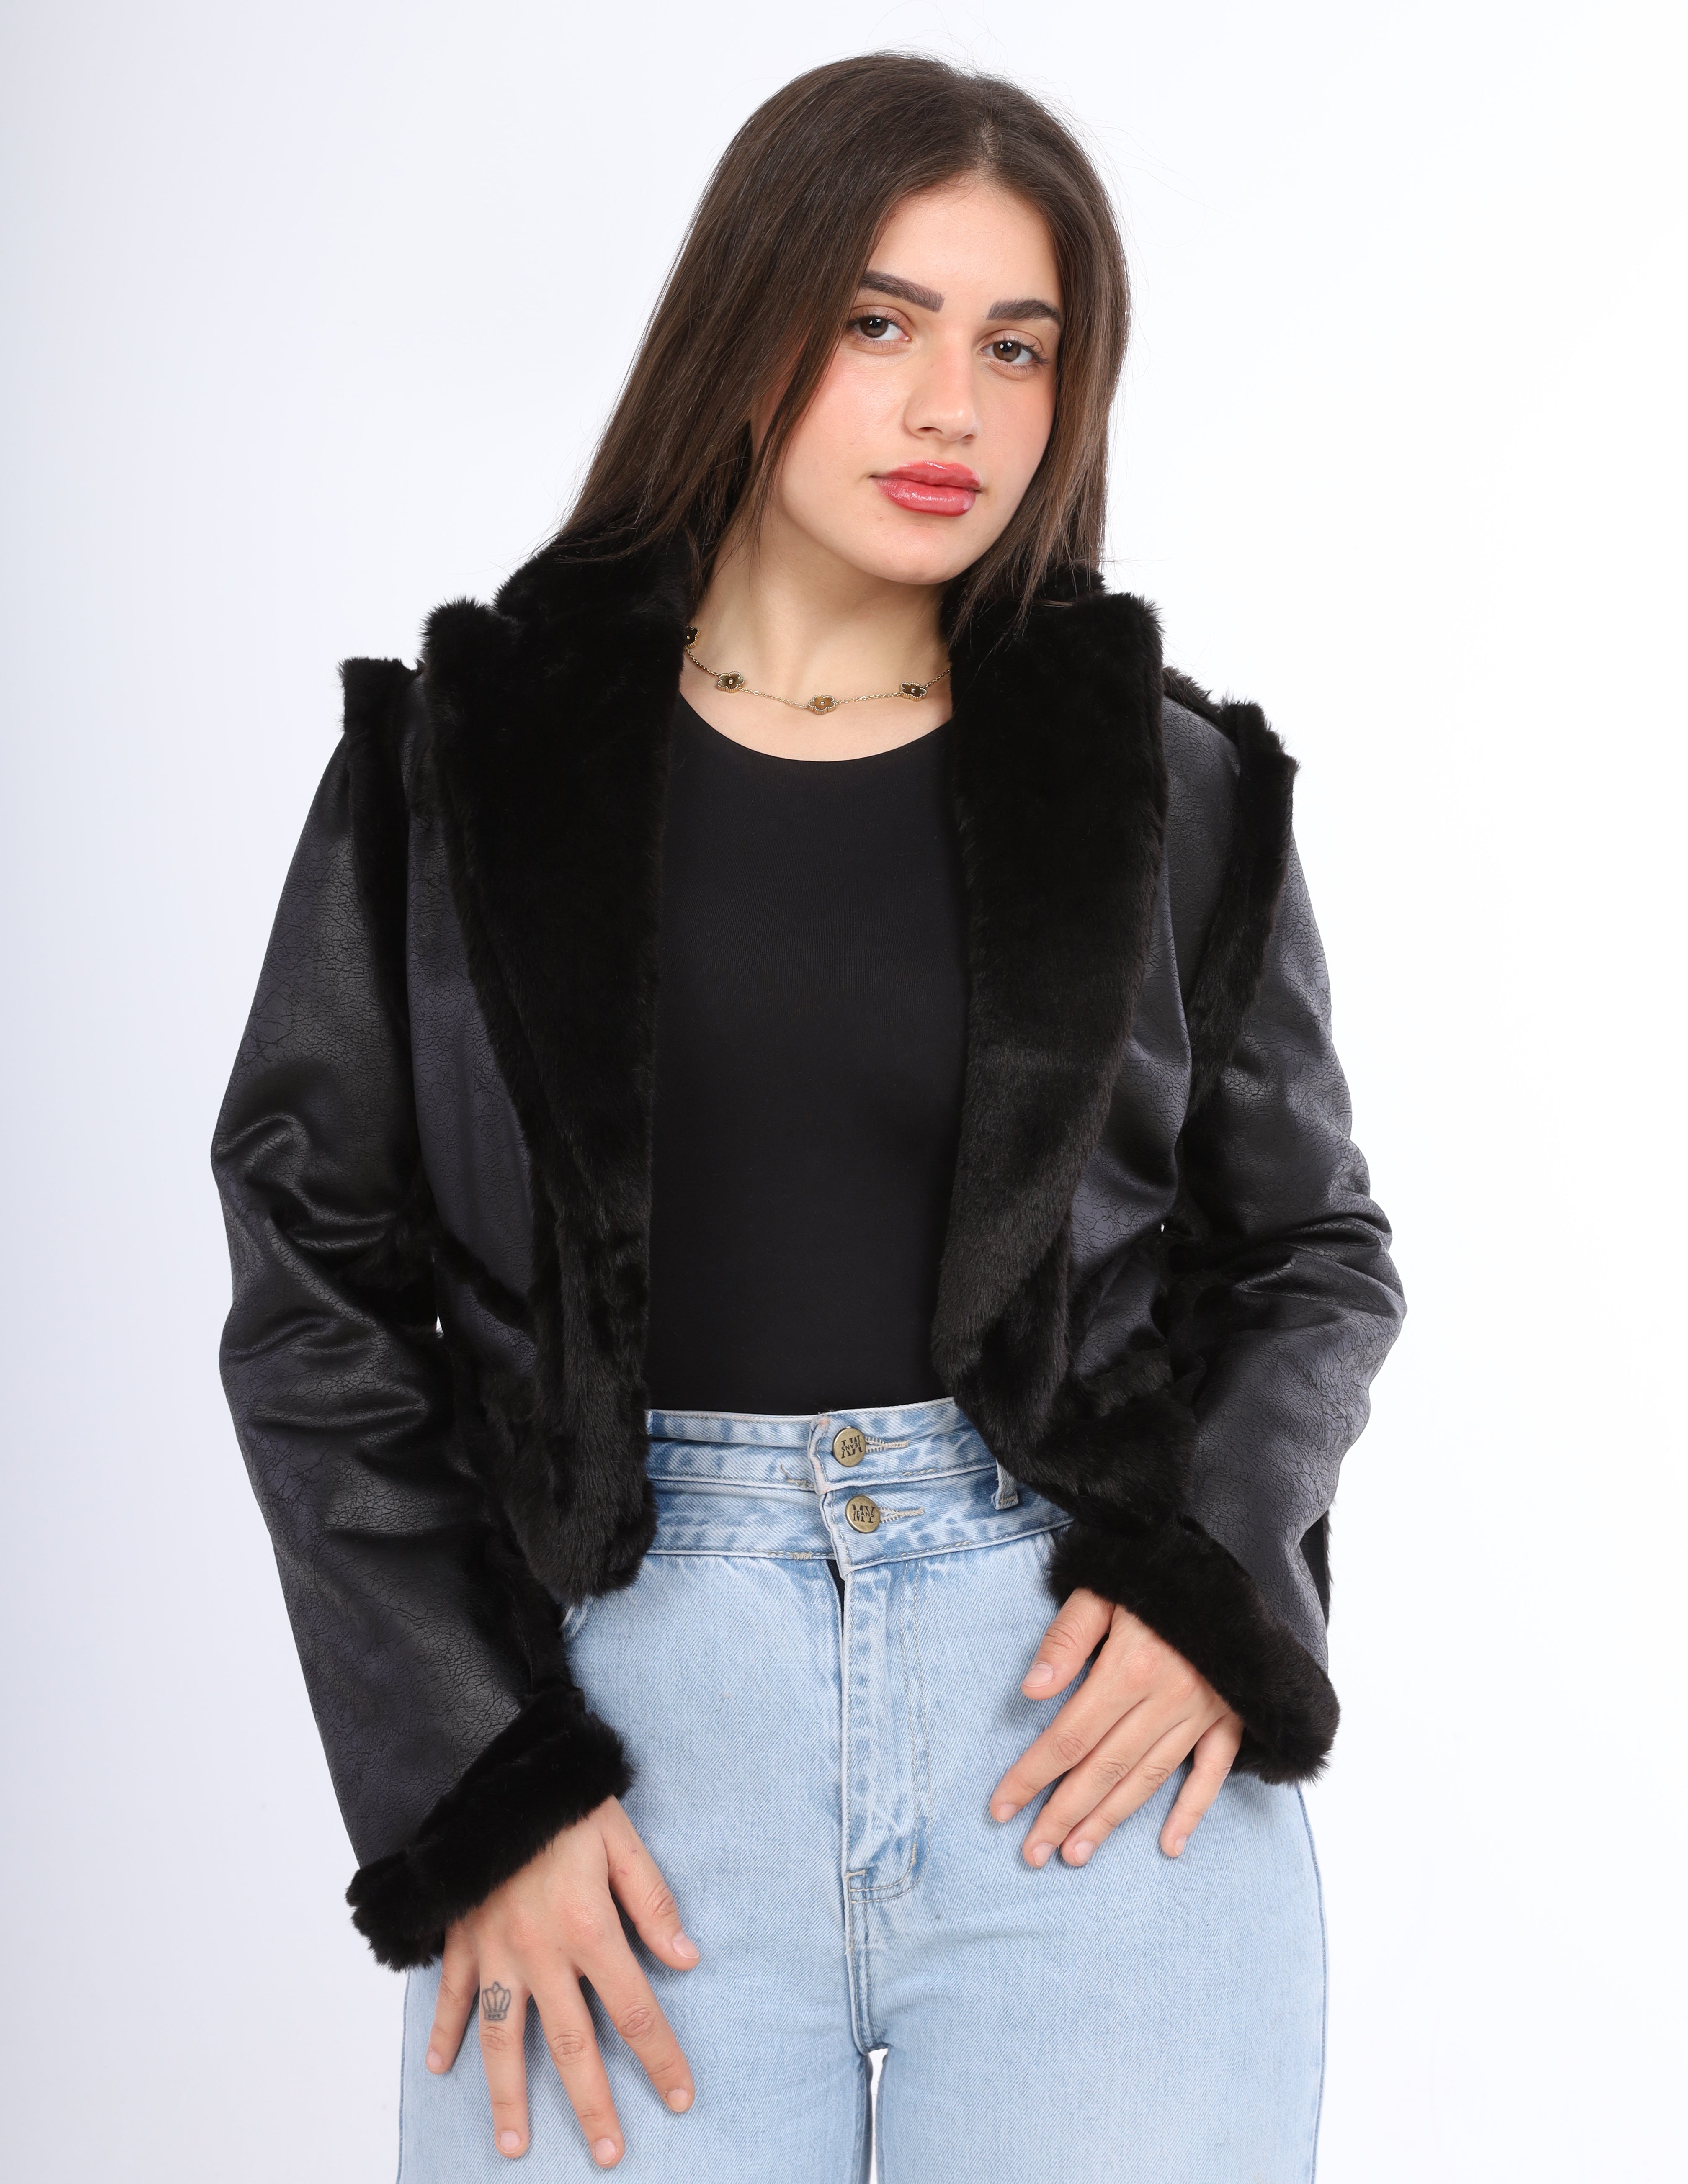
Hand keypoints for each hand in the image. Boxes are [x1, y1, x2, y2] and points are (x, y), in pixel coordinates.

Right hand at [425, 1796, 699, 2166]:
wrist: (491, 1771)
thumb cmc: (563, 1802)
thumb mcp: (621, 1839)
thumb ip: (653, 1902)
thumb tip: (687, 1958)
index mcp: (589, 1929)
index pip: (636, 2010)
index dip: (660, 2058)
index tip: (680, 2098)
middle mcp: (540, 1952)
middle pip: (571, 2045)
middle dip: (593, 2105)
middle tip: (609, 2155)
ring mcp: (494, 1950)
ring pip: (503, 2039)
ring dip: (509, 2096)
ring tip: (515, 2146)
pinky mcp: (461, 1938)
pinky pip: (450, 1996)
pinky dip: (443, 2033)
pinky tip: (440, 2069)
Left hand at [989, 1588, 1242, 1866]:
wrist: (1238, 1554)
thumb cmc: (1158, 1567)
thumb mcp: (1103, 1587)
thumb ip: (1067, 1638)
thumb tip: (1031, 1690)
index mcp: (1128, 1668)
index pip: (1068, 1737)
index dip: (1031, 1775)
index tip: (1000, 1808)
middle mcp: (1166, 1699)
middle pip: (1103, 1770)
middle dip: (1062, 1815)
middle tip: (1030, 1853)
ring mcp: (1203, 1712)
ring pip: (1148, 1780)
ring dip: (1110, 1821)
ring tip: (1075, 1854)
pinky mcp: (1233, 1715)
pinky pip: (1211, 1773)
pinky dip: (1192, 1811)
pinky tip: (1168, 1845)